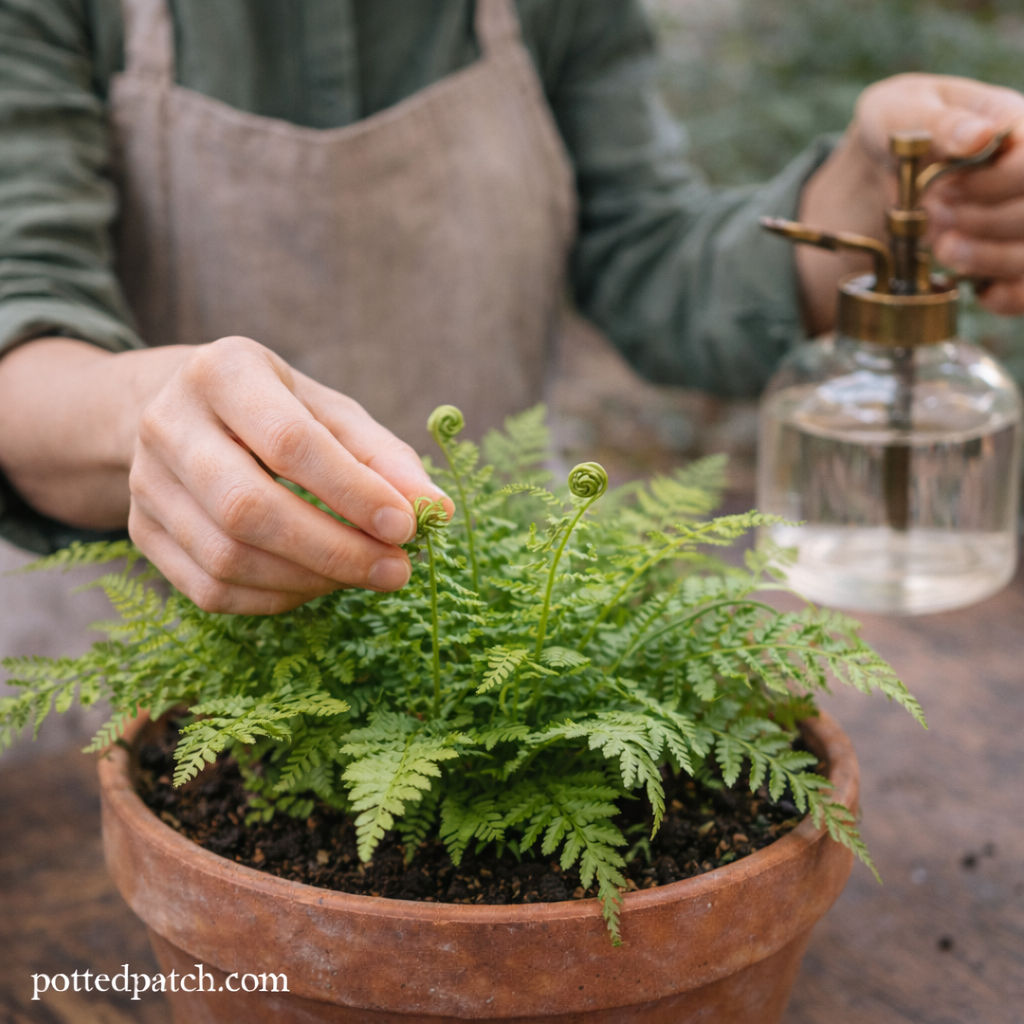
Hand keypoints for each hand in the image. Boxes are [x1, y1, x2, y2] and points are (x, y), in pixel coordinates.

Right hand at [0, 336, 448, 613]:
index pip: (290, 442)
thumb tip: (437, 510)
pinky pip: (209, 590)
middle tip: (397, 571)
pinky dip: (276, 598)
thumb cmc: (278, 410)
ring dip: (310, 580)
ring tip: (364, 574)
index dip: (352, 492)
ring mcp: (145, 482)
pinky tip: (316, 583)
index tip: (407, 527)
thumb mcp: (333, 413)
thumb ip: (385, 458)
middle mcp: (169, 423)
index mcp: (223, 372)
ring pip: (226, 558)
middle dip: (334, 550)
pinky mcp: (141, 533)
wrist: (185, 413)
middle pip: (248, 508)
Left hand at [797, 73, 1023, 330]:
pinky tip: (973, 287)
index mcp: (1019, 127)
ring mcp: (1020, 220)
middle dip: (983, 222)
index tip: (945, 185)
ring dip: (988, 259)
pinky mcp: (1008, 258)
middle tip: (938, 213)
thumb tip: (978, 136)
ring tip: (943, 247)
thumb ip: (938, 121)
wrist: (883, 163)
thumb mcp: (901, 108)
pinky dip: (1002, 296)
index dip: (991, 184)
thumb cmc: (897, 126)